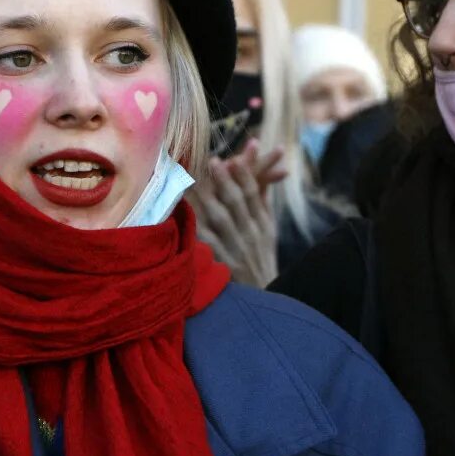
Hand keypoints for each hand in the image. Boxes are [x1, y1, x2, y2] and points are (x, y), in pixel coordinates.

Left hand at [193, 138, 285, 288]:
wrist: (263, 296)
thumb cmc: (260, 259)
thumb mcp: (268, 232)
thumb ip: (262, 203)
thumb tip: (260, 174)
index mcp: (263, 224)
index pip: (254, 195)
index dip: (243, 175)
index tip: (232, 159)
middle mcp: (251, 234)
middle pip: (237, 202)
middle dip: (225, 180)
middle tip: (212, 161)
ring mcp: (237, 249)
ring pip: (221, 219)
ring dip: (208, 199)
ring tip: (195, 180)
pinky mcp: (223, 265)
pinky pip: (208, 243)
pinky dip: (198, 228)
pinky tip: (186, 215)